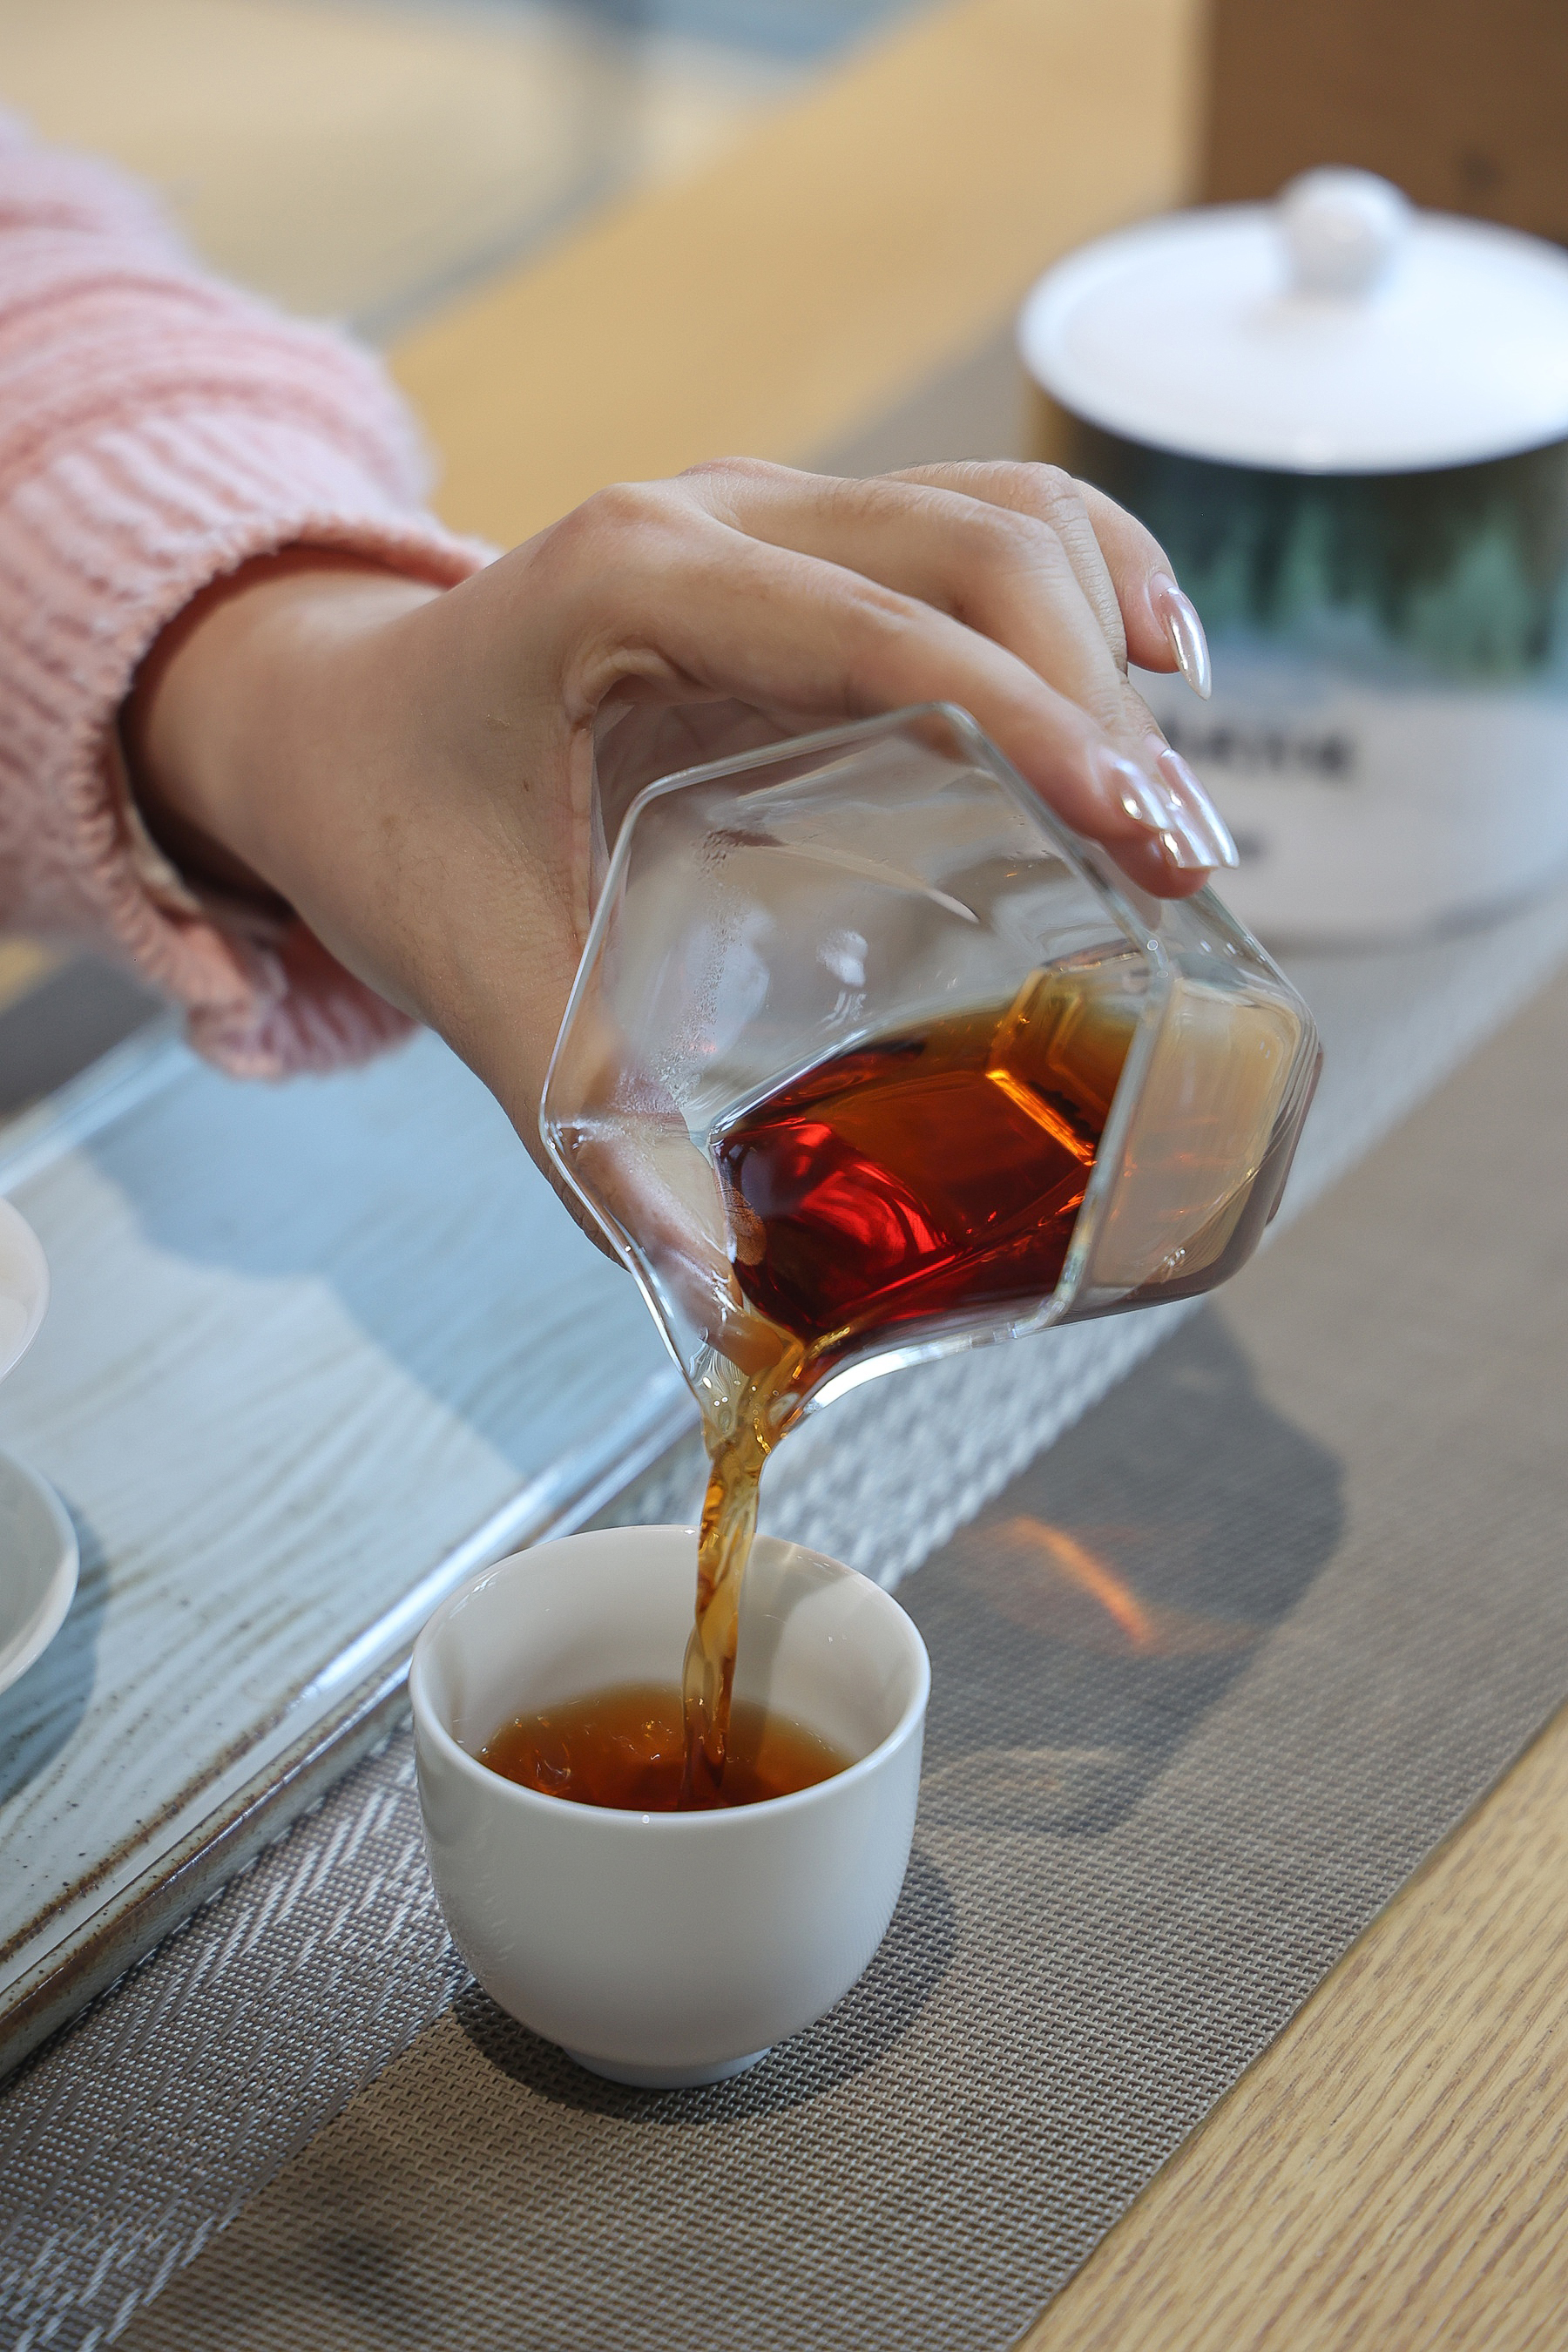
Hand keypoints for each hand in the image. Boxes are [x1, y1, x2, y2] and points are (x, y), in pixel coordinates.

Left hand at [126, 457, 1230, 1178]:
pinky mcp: (800, 542)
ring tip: (1166, 803)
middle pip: (978, 542)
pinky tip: (1141, 676)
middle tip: (1176, 867)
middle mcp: (710, 517)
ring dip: (1108, 634)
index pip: (885, 633)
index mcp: (628, 588)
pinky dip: (1078, 587)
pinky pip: (973, 521)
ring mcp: (760, 512)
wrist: (321, 721)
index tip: (1149, 836)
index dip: (1041, 725)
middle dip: (1102, 698)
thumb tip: (736, 1304)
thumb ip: (596, 1139)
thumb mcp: (478, 981)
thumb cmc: (386, 826)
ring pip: (998, 509)